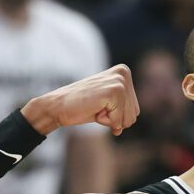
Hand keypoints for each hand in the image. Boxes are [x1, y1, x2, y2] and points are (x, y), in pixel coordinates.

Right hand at [23, 65, 138, 136]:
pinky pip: (118, 120)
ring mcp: (120, 81)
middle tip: (96, 106)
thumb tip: (131, 121)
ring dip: (110, 120)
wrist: (58, 106)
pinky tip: (93, 109)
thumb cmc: (82, 107)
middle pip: (133, 115)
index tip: (100, 104)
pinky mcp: (115, 91)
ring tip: (95, 107)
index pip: (135, 110)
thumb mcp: (107, 104)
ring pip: (128, 119)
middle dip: (115, 118)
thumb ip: (123, 108)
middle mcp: (124, 73)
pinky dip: (106, 121)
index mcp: (124, 72)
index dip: (117, 116)